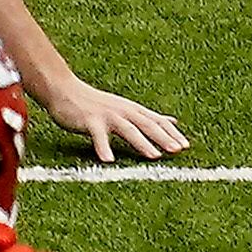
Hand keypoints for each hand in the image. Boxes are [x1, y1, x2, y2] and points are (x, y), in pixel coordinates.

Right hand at [46, 76, 188, 161]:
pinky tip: (109, 161)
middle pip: (148, 125)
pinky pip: (98, 136)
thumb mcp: (126, 108)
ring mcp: (108, 115)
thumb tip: (172, 121)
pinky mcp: (90, 121)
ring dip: (142, 143)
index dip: (172, 133)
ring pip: (129, 129)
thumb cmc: (95, 103)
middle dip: (164, 138)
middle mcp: (124, 111)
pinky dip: (104, 148)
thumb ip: (148, 117)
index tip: (186, 146)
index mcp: (133, 110)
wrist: (65, 90)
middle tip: (178, 151)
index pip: (157, 122)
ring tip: (154, 156)